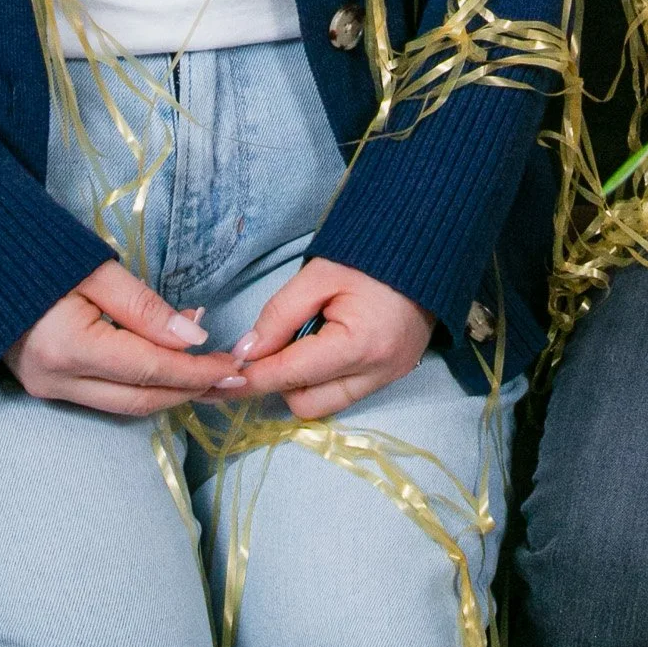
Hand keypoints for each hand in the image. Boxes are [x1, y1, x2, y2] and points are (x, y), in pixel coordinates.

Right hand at [7, 259, 235, 417]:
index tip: (233, 365)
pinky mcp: (47, 388)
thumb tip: (194, 337)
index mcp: (68, 348)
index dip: (195, 371)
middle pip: (140, 399)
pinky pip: (106, 396)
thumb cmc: (36, 256)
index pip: (148, 370)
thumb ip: (144, 307)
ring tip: (207, 366)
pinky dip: (141, 383)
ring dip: (169, 389)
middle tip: (231, 374)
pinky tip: (167, 362)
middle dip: (189, 389)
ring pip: (124, 404)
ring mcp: (48, 390)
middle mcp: (57, 381)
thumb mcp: (95, 270)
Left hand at [215, 256, 431, 416]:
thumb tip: (245, 352)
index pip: (290, 374)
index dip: (251, 378)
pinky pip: (344, 393)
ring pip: (324, 405)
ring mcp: (389, 377)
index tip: (218, 379)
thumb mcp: (320, 274)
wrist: (429, 241)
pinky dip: (324, 377)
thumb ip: (280, 314)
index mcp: (359, 345)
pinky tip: (322, 344)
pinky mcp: (393, 374)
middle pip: (305, 403)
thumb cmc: (374, 252)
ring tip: (304, 339)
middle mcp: (377, 373)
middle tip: (270, 346)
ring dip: (302, 382)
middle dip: (280, 381)